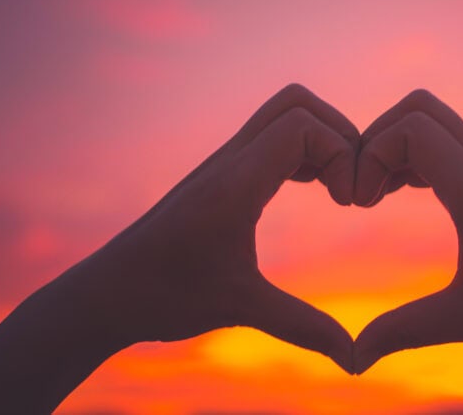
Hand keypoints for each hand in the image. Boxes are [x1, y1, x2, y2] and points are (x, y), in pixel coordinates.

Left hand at [79, 83, 357, 367]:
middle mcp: (230, 161)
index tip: (347, 203)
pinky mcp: (221, 176)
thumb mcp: (240, 308)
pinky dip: (302, 152)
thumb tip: (355, 359)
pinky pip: (270, 139)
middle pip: (296, 103)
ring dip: (320, 141)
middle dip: (338, 134)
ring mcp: (224, 164)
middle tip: (349, 185)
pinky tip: (311, 189)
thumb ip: (304, 328)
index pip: (302, 126)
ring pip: (282, 115)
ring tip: (335, 188)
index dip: (340, 154)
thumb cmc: (164, 296)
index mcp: (235, 182)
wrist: (106, 293)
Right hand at [351, 90, 462, 413]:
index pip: (414, 129)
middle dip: (376, 140)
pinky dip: (416, 156)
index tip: (361, 205)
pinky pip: (449, 142)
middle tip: (362, 193)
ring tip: (377, 196)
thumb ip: (405, 331)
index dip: (372, 155)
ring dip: (396, 147)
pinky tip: (407, 195)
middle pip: (420, 108)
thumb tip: (351, 360)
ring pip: (435, 120)